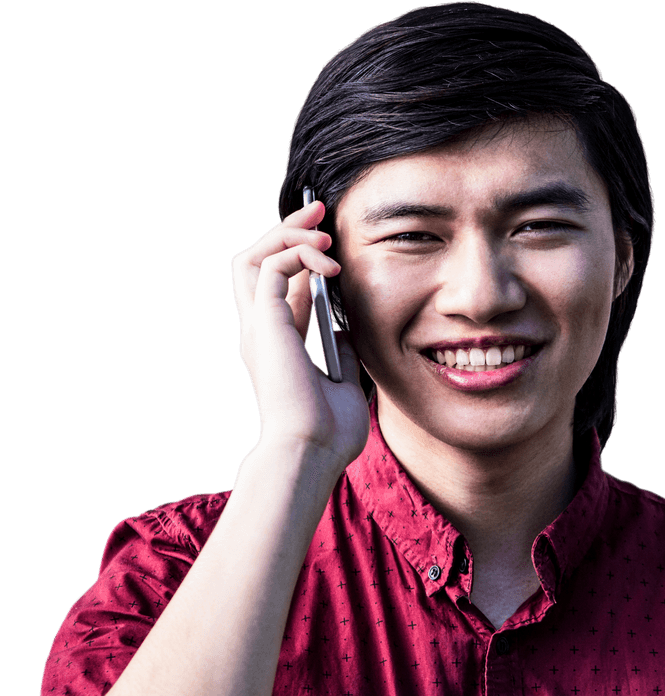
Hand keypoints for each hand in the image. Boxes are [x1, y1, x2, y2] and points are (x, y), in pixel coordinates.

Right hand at [231, 199, 369, 471]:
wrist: (312, 451)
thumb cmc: (330, 432)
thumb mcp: (345, 381)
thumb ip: (342, 350)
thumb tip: (349, 325)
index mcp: (278, 346)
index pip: (280, 287)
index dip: (302, 259)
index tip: (332, 242)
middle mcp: (260, 333)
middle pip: (254, 263)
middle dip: (286, 230)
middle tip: (319, 210)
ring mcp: (258, 328)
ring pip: (252, 257)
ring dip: (287, 234)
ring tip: (322, 229)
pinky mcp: (264, 325)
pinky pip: (269, 266)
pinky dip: (297, 253)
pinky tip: (328, 262)